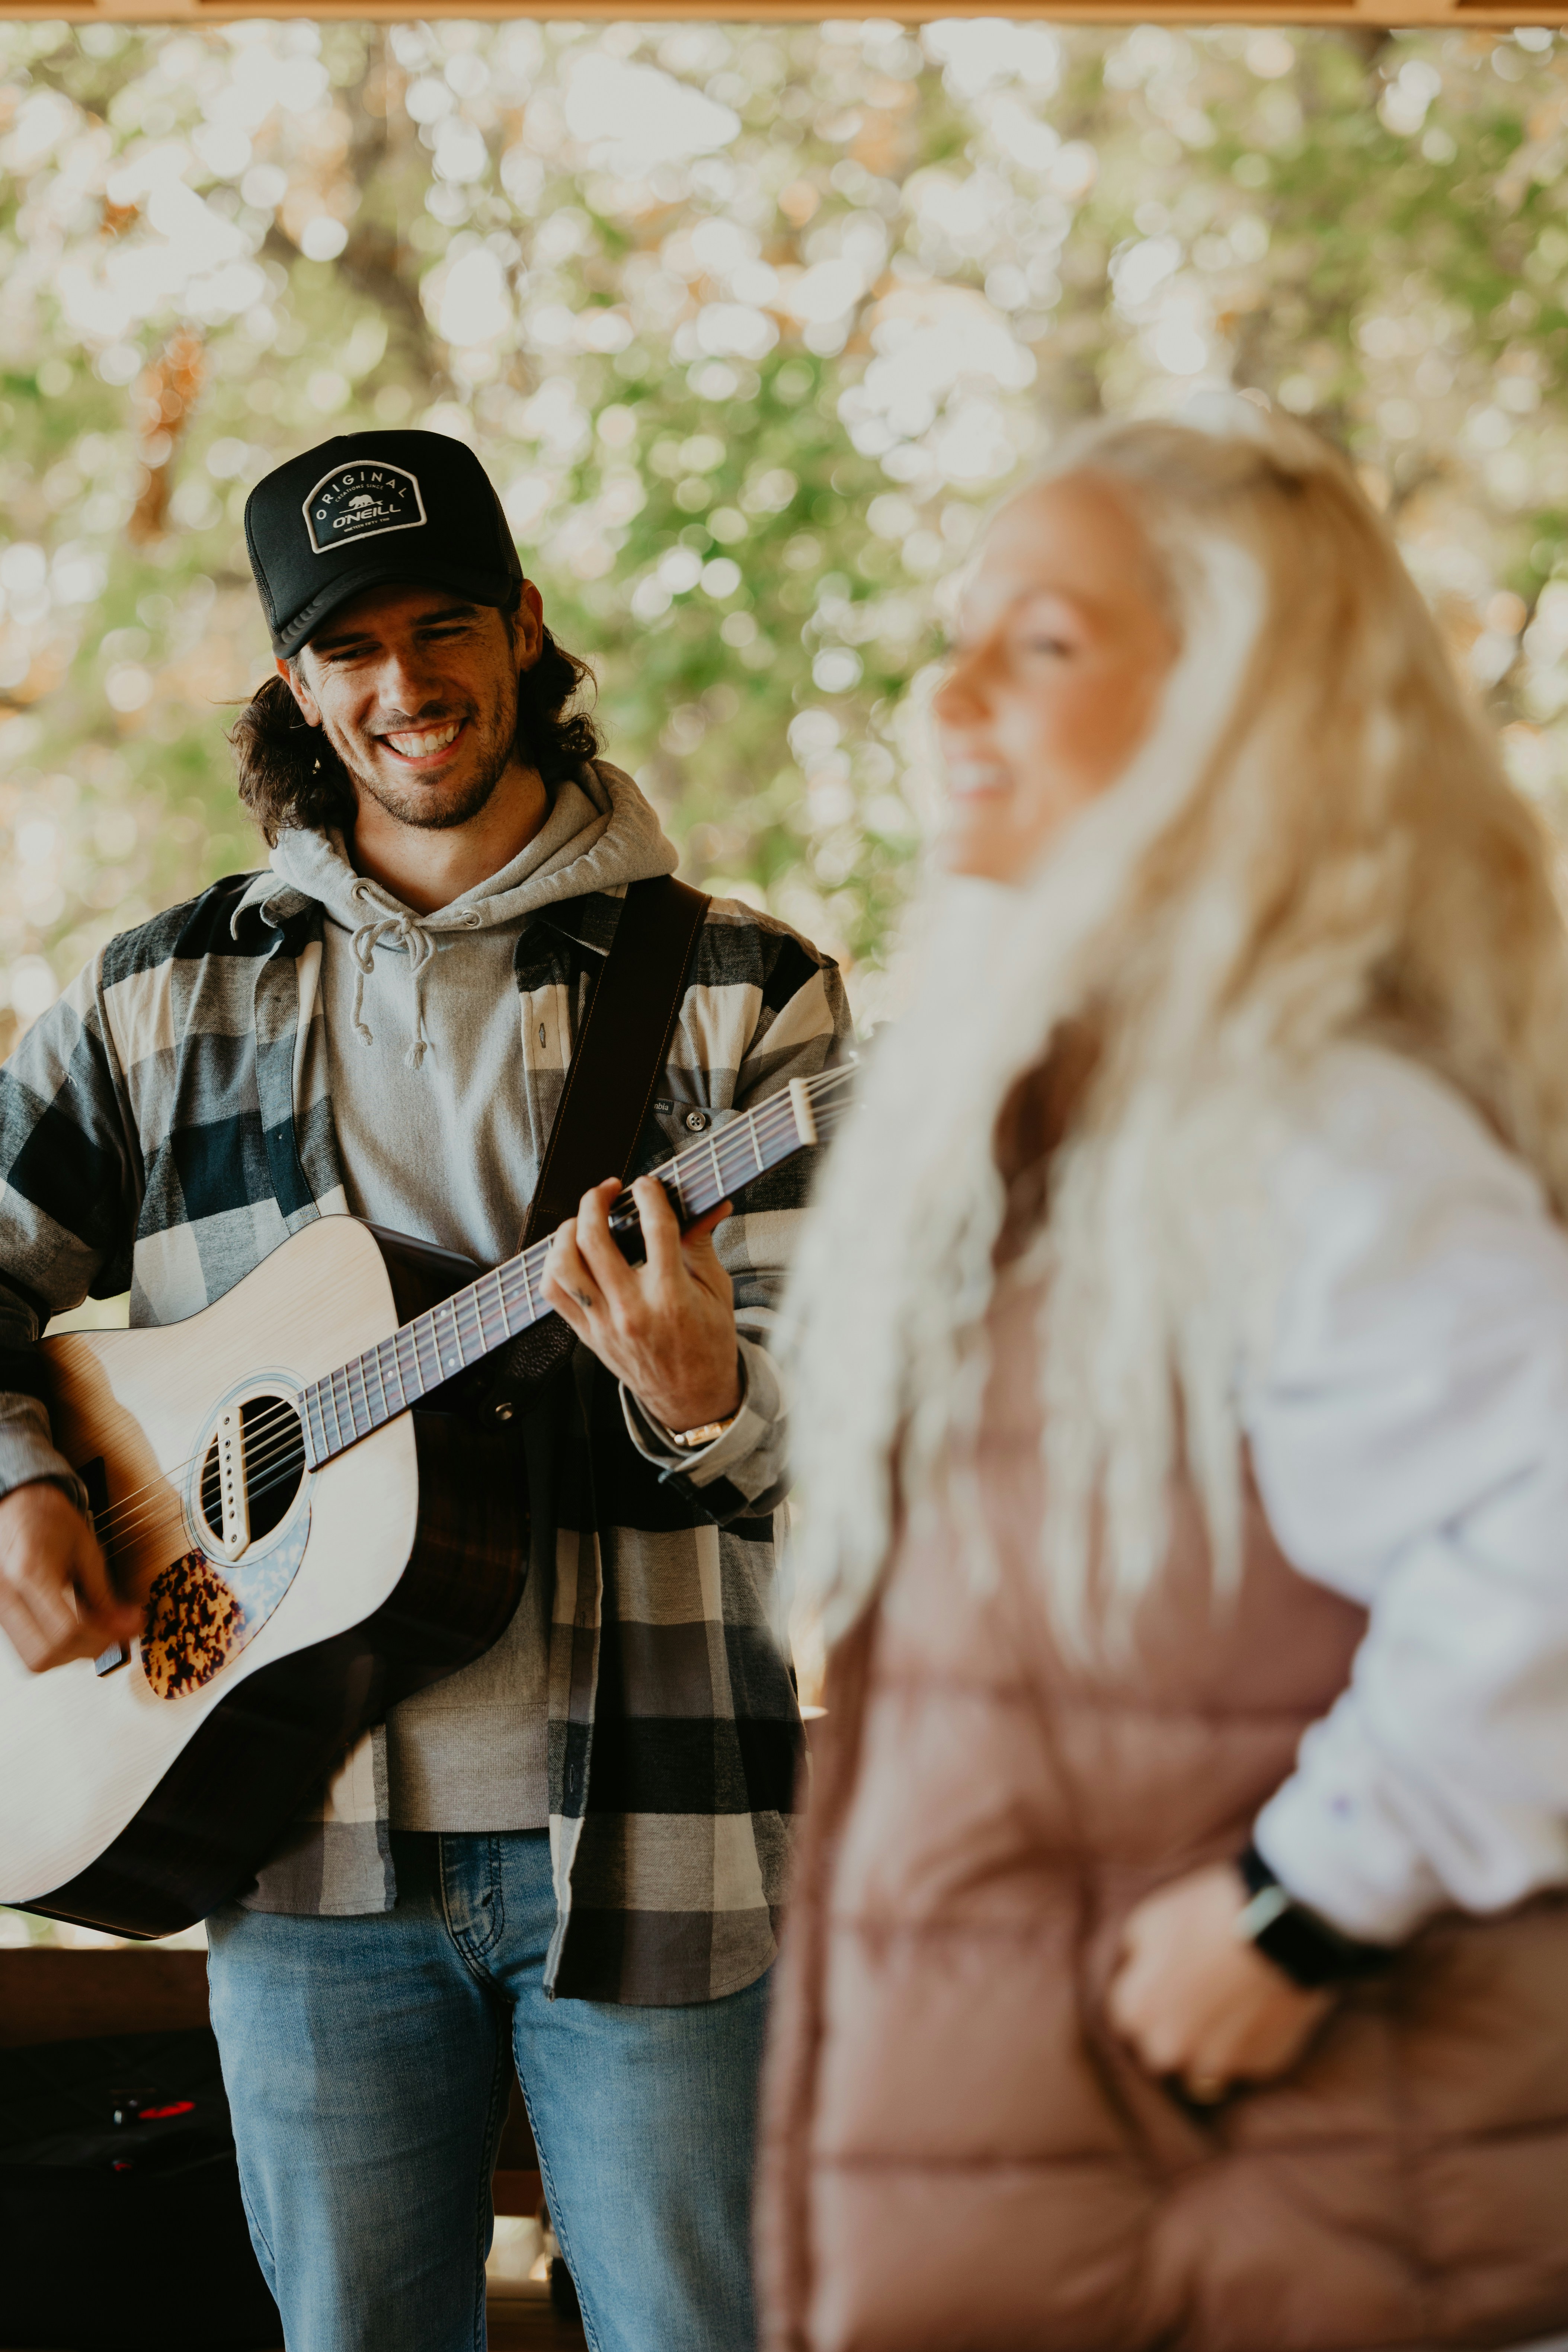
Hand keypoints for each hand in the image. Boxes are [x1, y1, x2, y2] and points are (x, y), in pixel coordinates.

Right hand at [0, 1480, 138, 1673]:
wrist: (16, 1507)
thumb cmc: (49, 1520)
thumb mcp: (86, 1549)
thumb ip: (104, 1592)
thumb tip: (128, 1626)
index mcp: (30, 1572)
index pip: (67, 1629)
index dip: (104, 1636)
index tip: (128, 1629)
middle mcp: (6, 1595)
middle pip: (47, 1654)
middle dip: (87, 1651)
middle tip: (113, 1635)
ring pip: (33, 1659)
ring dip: (70, 1655)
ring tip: (95, 1632)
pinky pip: (25, 1648)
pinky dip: (54, 1647)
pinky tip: (74, 1630)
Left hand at [541, 1175, 742, 1433]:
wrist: (692, 1397)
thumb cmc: (707, 1343)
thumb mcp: (717, 1290)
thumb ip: (702, 1244)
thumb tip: (709, 1205)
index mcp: (671, 1297)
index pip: (654, 1228)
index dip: (649, 1195)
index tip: (647, 1185)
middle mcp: (631, 1310)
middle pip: (594, 1240)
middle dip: (595, 1201)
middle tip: (608, 1190)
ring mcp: (603, 1324)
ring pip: (562, 1266)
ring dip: (566, 1232)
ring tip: (582, 1220)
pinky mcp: (587, 1335)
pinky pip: (553, 1293)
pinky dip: (554, 1265)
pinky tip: (570, 1252)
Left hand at [1106, 1861, 1332, 2102]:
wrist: (1279, 1925)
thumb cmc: (1208, 1914)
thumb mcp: (1152, 1919)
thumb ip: (1137, 1955)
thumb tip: (1138, 1969)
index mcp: (1138, 2012)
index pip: (1130, 2018)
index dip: (1148, 1996)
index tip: (1168, 1979)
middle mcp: (1171, 2048)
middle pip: (1163, 2049)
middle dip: (1175, 2028)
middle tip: (1200, 1995)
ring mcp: (1218, 2063)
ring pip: (1205, 2068)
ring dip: (1212, 2045)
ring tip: (1231, 2006)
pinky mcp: (1261, 2066)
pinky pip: (1248, 2062)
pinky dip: (1250, 2042)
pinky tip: (1260, 2009)